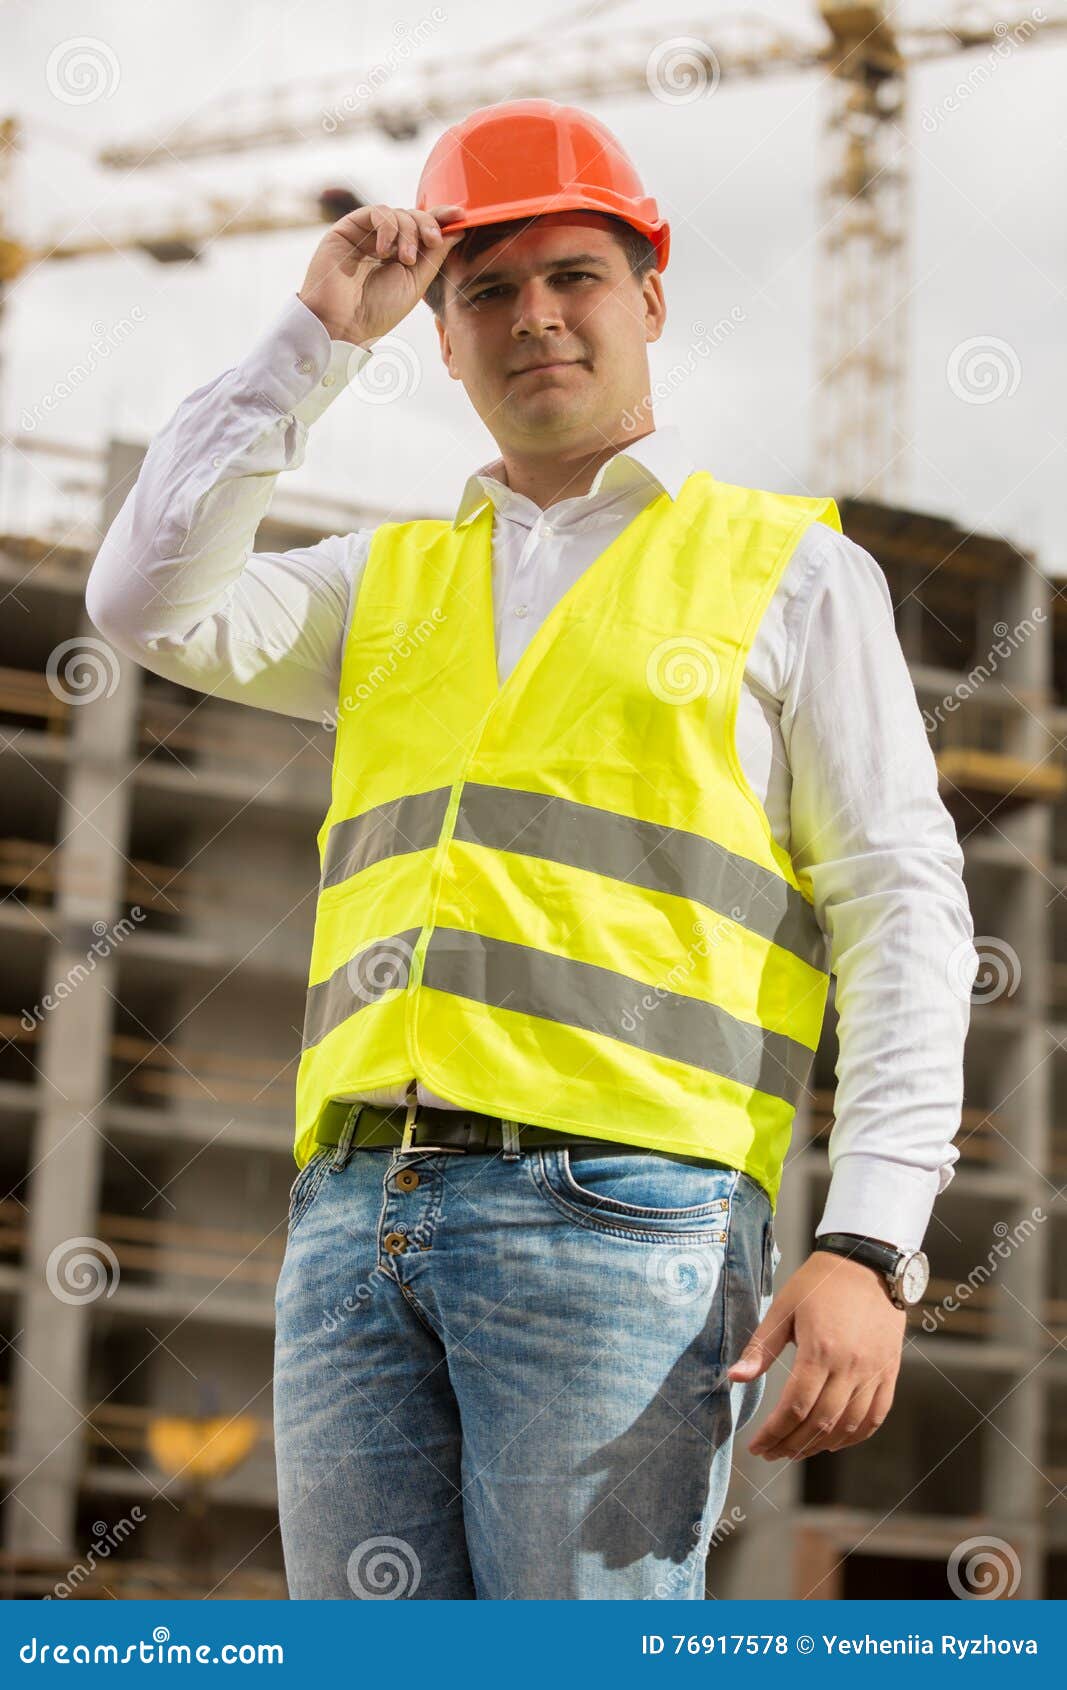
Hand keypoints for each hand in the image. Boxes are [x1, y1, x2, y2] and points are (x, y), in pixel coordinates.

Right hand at [298, 202, 466, 347]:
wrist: (343, 325)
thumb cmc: (377, 311)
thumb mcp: (415, 282)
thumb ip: (434, 255)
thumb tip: (457, 228)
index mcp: (400, 255)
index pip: (422, 228)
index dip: (441, 218)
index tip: (461, 214)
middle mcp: (383, 241)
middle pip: (412, 216)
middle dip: (427, 225)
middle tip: (432, 242)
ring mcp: (365, 234)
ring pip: (397, 213)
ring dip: (408, 231)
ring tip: (406, 258)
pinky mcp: (348, 228)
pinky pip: (376, 213)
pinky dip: (388, 227)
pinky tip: (386, 250)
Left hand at [726, 1251, 905, 1459]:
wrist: (868, 1261)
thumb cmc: (820, 1282)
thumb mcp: (783, 1307)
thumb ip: (761, 1347)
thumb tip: (734, 1379)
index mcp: (820, 1349)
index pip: (795, 1407)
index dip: (774, 1432)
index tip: (756, 1446)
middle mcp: (850, 1366)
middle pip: (820, 1423)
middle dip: (791, 1445)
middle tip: (771, 1453)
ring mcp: (874, 1371)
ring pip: (848, 1425)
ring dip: (820, 1446)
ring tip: (795, 1451)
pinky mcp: (888, 1371)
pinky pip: (875, 1416)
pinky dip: (854, 1436)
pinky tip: (833, 1442)